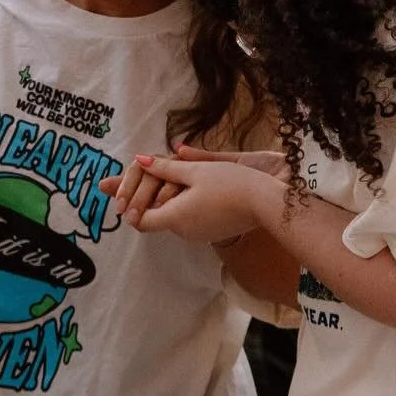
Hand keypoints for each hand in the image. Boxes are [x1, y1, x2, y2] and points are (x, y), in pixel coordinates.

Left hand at [101, 145, 283, 242]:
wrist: (267, 203)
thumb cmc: (230, 183)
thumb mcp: (195, 171)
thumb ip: (163, 168)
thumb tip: (139, 160)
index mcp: (174, 217)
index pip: (139, 220)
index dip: (131, 206)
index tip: (128, 193)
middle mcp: (183, 231)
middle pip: (157, 218)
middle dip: (150, 200)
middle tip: (148, 177)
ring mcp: (199, 235)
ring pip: (175, 218)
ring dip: (170, 201)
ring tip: (175, 179)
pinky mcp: (213, 233)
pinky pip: (192, 220)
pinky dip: (188, 206)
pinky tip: (198, 189)